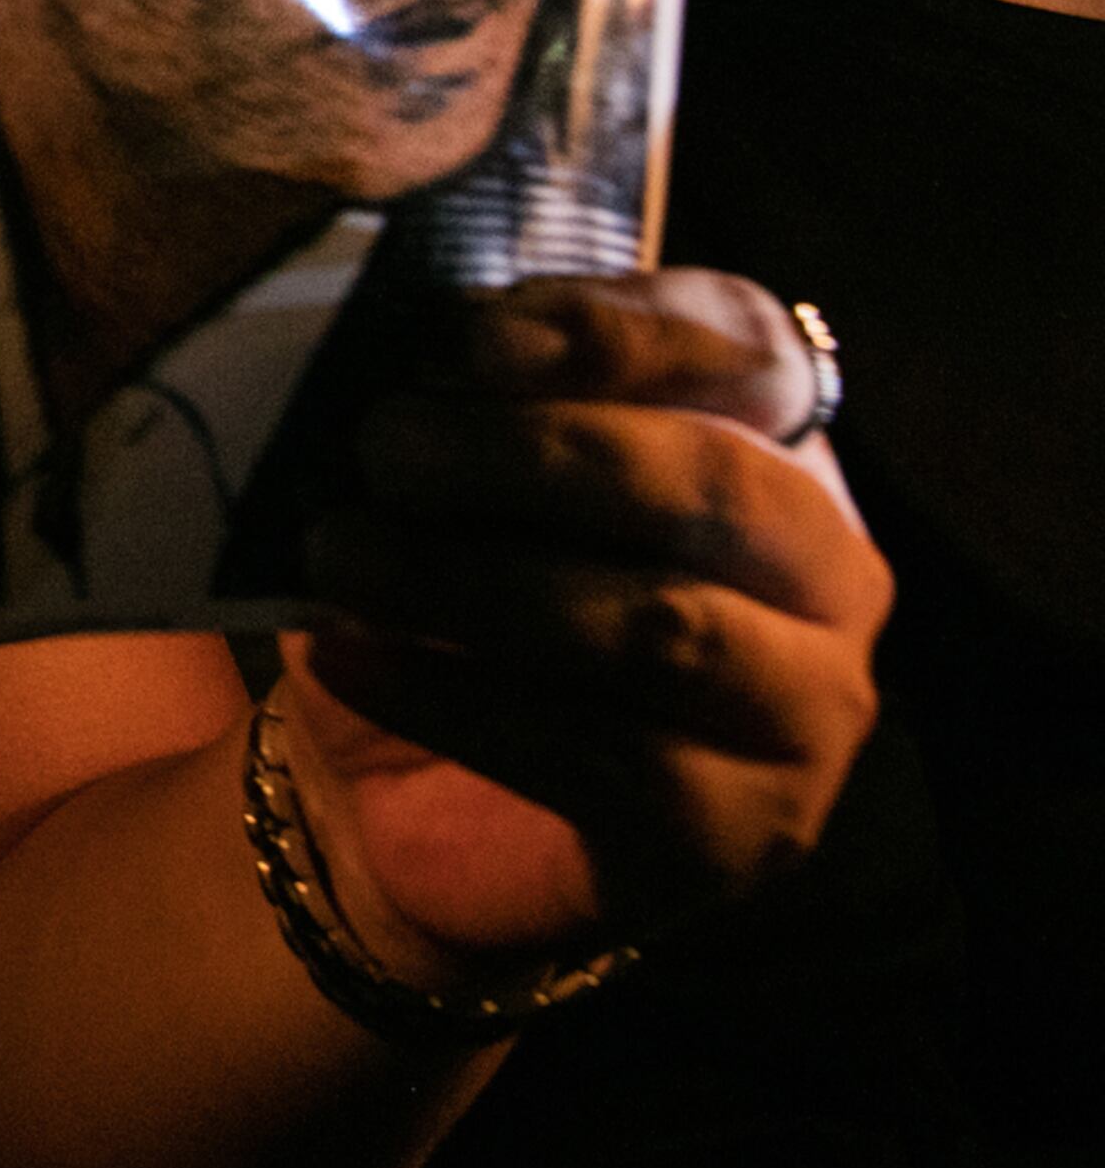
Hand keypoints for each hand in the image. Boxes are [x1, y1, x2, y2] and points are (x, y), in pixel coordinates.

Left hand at [284, 270, 888, 982]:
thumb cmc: (455, 606)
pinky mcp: (737, 834)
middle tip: (384, 445)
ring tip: (341, 553)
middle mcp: (826, 575)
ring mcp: (803, 712)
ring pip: (660, 627)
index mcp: (777, 447)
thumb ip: (465, 404)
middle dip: (534, 454)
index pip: (735, 348)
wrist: (425, 806)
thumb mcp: (457, 486)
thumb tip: (411, 355)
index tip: (464, 338)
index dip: (608, 334)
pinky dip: (452, 696)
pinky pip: (598, 755)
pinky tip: (343, 658)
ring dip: (477, 581)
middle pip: (712, 483)